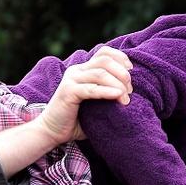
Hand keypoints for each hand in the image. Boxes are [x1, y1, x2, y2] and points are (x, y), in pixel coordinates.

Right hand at [0, 47, 132, 177]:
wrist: (52, 131)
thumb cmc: (77, 120)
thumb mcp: (96, 103)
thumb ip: (108, 94)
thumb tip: (131, 93)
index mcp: (84, 70)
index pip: (105, 53)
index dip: (121, 59)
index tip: (132, 73)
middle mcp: (77, 71)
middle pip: (105, 61)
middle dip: (123, 73)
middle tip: (130, 91)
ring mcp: (71, 80)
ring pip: (100, 73)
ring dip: (117, 84)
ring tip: (126, 98)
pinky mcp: (68, 92)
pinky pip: (91, 89)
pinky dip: (106, 91)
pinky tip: (117, 96)